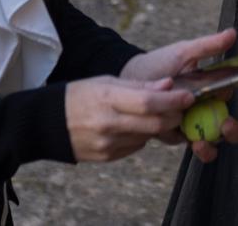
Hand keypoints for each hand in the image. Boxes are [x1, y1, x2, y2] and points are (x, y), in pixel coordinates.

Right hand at [62, 75, 193, 162]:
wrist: (48, 123)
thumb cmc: (80, 95)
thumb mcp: (106, 81)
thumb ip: (139, 85)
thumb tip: (169, 84)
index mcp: (106, 98)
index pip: (148, 102)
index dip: (172, 100)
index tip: (188, 96)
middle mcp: (107, 123)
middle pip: (153, 124)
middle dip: (174, 116)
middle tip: (181, 107)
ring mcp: (106, 143)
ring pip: (147, 137)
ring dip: (158, 126)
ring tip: (158, 114)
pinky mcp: (106, 157)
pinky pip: (135, 147)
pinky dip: (142, 136)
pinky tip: (136, 126)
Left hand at [119, 27, 237, 162]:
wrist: (129, 79)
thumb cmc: (159, 63)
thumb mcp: (183, 52)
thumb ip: (208, 46)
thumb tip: (232, 33)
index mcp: (209, 87)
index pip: (227, 97)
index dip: (229, 99)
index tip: (224, 98)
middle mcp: (203, 107)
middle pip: (226, 125)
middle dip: (232, 131)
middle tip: (226, 127)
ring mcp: (189, 122)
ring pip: (210, 140)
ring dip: (210, 146)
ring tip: (201, 143)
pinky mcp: (174, 134)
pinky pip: (188, 144)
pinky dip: (192, 146)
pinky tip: (184, 140)